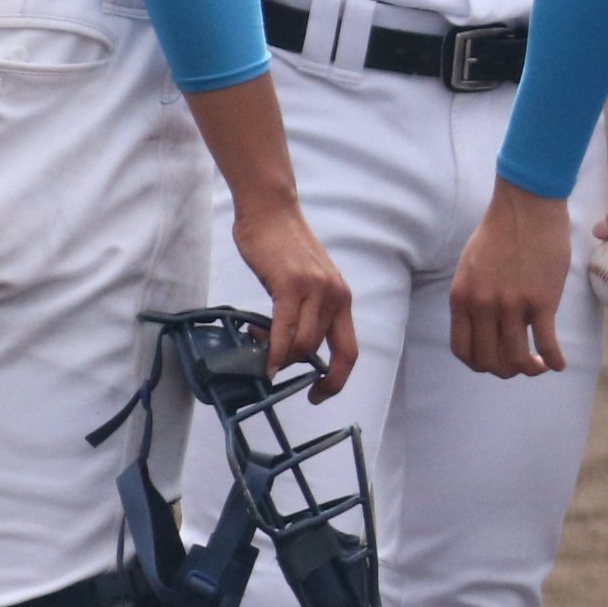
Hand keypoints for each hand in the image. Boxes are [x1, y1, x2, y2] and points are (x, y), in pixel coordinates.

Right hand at [233, 196, 358, 397]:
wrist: (271, 212)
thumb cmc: (282, 247)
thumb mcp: (307, 283)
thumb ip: (307, 312)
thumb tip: (290, 347)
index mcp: (341, 299)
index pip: (349, 351)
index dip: (336, 379)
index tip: (318, 395)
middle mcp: (335, 296)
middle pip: (318, 351)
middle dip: (293, 365)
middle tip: (270, 359)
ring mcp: (315, 290)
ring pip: (302, 345)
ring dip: (279, 355)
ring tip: (259, 341)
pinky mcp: (291, 285)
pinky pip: (285, 331)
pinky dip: (275, 352)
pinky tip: (265, 360)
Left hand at [450, 180, 582, 376]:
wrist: (527, 204)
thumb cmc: (500, 230)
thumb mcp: (470, 265)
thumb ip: (472, 296)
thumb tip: (480, 323)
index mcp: (462, 297)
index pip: (463, 351)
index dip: (479, 364)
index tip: (494, 361)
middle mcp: (484, 305)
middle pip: (489, 361)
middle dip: (504, 370)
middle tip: (519, 364)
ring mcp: (513, 305)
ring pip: (517, 359)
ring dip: (529, 370)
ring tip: (539, 365)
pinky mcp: (542, 300)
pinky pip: (547, 345)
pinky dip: (554, 361)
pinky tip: (559, 364)